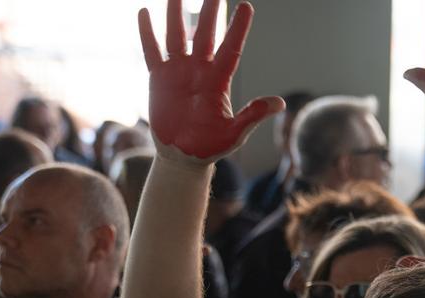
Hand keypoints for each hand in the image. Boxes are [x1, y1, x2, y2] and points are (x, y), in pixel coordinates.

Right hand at [138, 0, 283, 162]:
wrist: (183, 156)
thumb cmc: (211, 146)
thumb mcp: (235, 133)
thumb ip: (253, 115)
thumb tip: (279, 103)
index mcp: (219, 80)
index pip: (231, 48)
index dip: (238, 28)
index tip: (246, 6)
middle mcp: (200, 70)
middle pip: (205, 34)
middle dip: (209, 12)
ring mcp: (179, 71)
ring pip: (176, 35)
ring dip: (176, 14)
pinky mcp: (159, 78)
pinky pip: (152, 51)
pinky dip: (147, 33)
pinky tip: (145, 12)